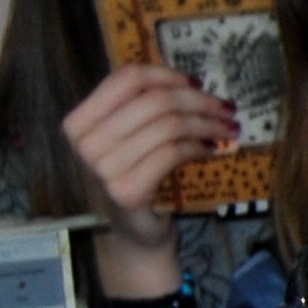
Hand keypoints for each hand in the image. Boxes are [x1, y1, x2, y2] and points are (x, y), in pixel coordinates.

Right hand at [65, 64, 237, 294]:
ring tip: (227, 128)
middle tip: (227, 109)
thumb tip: (191, 83)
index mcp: (80, 121)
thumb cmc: (135, 177)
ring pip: (169, 125)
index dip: (167, 75)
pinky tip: (213, 149)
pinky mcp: (126, 190)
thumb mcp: (131, 137)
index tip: (197, 83)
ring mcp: (102, 168)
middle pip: (155, 100)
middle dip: (200, 101)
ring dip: (207, 123)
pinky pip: (173, 153)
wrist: (133, 233)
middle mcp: (85, 143)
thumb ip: (145, 108)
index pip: (127, 78)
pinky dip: (200, 146)